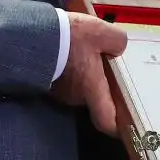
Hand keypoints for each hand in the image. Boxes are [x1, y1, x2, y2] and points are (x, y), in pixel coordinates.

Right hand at [53, 12, 126, 135]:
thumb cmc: (70, 39)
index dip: (117, 126)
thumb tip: (118, 48)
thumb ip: (117, 41)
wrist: (34, 34)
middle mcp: (76, 96)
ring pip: (79, 86)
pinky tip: (72, 47)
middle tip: (110, 67)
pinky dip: (71, 66)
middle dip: (101, 85)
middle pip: (94, 99)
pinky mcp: (46, 79)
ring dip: (85, 73)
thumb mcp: (101, 33)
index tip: (126, 122)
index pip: (106, 122)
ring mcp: (58, 90)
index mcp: (92, 90)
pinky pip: (65, 77)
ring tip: (89, 51)